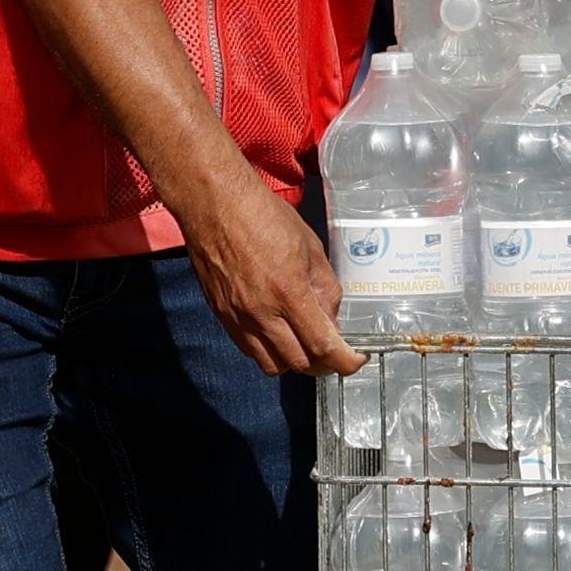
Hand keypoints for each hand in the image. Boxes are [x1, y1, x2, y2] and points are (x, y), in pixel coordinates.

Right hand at [188, 193, 359, 379]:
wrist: (215, 205)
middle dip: (323, 363)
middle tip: (333, 351)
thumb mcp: (310, 246)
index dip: (345, 361)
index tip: (355, 360)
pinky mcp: (222, 315)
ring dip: (294, 361)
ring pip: (272, 365)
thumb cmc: (263, 216)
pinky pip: (249, 350)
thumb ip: (325, 288)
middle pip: (299, 363)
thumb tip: (332, 319)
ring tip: (303, 343)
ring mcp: (238, 317)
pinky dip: (268, 350)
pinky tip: (277, 332)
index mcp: (289, 292)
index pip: (323, 346)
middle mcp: (262, 312)